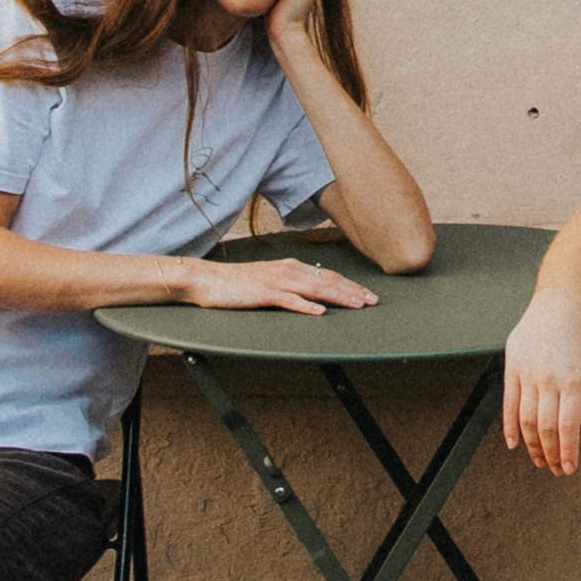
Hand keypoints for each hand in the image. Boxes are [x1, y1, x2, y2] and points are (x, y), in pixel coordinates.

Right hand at [171, 252, 375, 316]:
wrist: (207, 279)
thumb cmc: (237, 283)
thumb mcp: (269, 281)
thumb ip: (290, 285)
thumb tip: (313, 295)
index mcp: (291, 267)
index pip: (326, 276)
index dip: (349, 285)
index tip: (367, 295)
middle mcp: (287, 270)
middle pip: (326, 281)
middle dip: (352, 291)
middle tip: (372, 301)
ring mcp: (276, 281)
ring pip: (314, 289)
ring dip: (337, 297)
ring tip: (356, 305)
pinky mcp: (263, 293)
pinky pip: (288, 300)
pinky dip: (305, 307)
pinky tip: (319, 313)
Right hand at [502, 301, 580, 475]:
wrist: (555, 307)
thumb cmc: (576, 343)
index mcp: (573, 380)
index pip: (568, 425)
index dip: (568, 451)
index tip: (569, 469)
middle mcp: (549, 378)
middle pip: (545, 427)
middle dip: (550, 454)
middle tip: (555, 470)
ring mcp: (528, 373)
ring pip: (526, 419)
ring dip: (531, 446)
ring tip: (539, 460)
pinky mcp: (512, 368)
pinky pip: (508, 404)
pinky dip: (509, 427)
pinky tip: (514, 445)